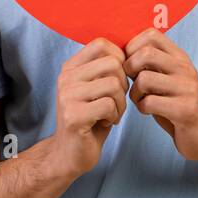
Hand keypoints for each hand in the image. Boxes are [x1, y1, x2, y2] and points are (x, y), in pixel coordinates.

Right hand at [47, 37, 128, 178]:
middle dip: (123, 84)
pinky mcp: (73, 116)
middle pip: (113, 64)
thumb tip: (132, 50)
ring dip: (121, 104)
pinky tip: (105, 123)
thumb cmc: (90, 119)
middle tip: (115, 102)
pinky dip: (114, 116)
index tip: (118, 80)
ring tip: (111, 114)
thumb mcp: (95, 88)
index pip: (102, 44)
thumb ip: (105, 69)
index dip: (120, 59)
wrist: (69, 154)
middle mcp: (66, 77)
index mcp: (71, 67)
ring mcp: (67, 96)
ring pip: (114, 84)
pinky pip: (109, 105)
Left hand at [122, 28, 197, 162]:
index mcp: (180, 57)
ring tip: (140, 99)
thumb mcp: (168, 77)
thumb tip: (122, 51)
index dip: (132, 46)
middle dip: (129, 68)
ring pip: (144, 79)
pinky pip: (149, 102)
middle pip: (145, 53)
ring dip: (134, 92)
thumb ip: (151, 64)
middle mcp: (185, 69)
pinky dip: (141, 108)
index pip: (151, 34)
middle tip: (130, 82)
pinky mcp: (185, 110)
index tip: (130, 64)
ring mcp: (187, 89)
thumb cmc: (179, 104)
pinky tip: (148, 111)